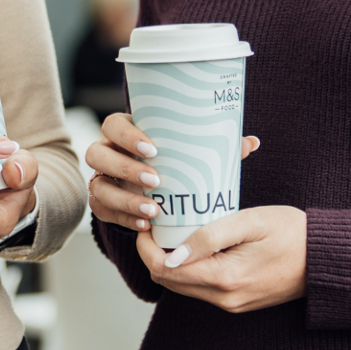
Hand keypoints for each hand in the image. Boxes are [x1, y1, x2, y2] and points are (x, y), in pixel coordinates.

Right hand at [85, 112, 259, 231]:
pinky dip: (122, 218)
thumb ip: (216, 147)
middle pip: (98, 153)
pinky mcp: (102, 202)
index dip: (127, 136)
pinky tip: (144, 225)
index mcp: (125, 131)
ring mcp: (102, 178)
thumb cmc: (176, 162)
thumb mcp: (190, 151)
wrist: (157, 187)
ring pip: (98, 186)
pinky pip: (102, 211)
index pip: (113, 124)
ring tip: (153, 210)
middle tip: (155, 180)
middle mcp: (107, 152)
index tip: (153, 150)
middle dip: (124, 167)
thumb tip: (252, 142)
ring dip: (124, 198)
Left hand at [135, 205, 306, 312]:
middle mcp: (224, 299)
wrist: (327, 260)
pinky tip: (196, 245)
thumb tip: (172, 253)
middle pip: (167, 281)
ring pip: (182, 286)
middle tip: (159, 223)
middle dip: (154, 252)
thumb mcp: (250, 222)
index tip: (149, 221)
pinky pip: (200, 288)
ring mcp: (231, 304)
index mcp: (225, 278)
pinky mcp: (238, 302)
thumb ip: (210, 236)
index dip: (146, 245)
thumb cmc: (293, 233)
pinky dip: (189, 268)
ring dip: (171, 261)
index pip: (163, 269)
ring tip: (175, 230)